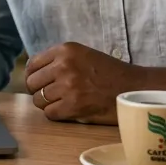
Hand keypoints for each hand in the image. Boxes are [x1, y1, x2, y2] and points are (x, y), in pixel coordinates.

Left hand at [24, 42, 145, 123]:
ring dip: (48, 104)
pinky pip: (50, 113)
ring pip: (38, 100)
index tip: (40, 82)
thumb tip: (32, 73)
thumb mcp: (82, 55)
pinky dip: (56, 114)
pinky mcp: (73, 105)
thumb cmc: (109, 72)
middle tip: (53, 95)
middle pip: (32, 83)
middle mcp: (63, 65)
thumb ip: (58, 60)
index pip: (32, 65)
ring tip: (62, 102)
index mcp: (65, 50)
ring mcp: (67, 86)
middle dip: (39, 91)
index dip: (34, 76)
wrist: (133, 87)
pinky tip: (68, 111)